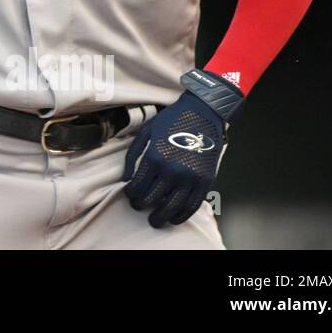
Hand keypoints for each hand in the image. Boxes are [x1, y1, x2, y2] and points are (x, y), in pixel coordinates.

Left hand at [122, 70, 244, 228]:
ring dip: (160, 217)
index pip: (137, 187)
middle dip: (141, 205)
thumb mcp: (145, 133)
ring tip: (154, 219)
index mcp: (155, 157)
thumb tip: (126, 178)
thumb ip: (132, 156)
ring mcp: (190, 178)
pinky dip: (181, 215)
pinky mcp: (205, 182)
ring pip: (171, 207)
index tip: (130, 194)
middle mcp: (172, 170)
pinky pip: (192, 206)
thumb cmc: (170, 121)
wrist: (202, 113)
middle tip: (139, 205)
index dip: (130, 194)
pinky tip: (174, 218)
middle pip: (151, 199)